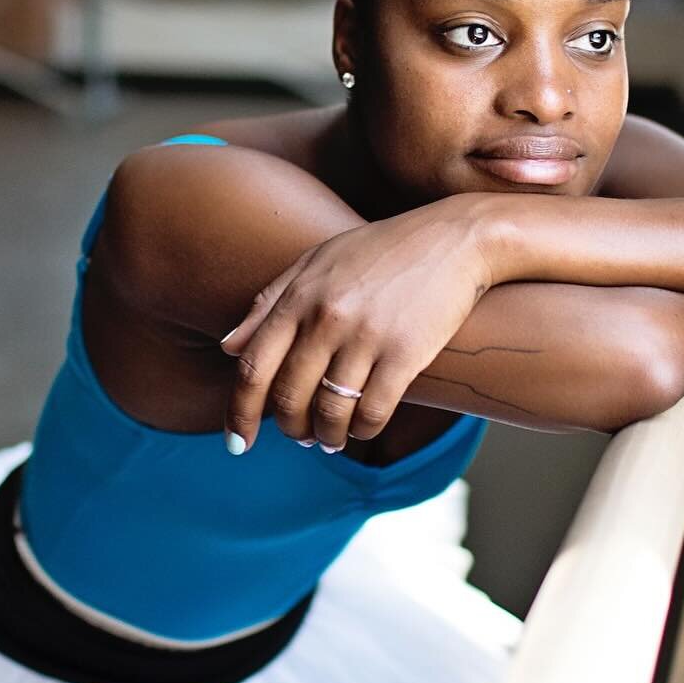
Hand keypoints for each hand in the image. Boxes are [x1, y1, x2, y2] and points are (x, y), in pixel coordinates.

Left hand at [218, 204, 491, 452]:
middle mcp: (327, 317)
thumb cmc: (381, 251)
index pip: (253, 368)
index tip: (236, 443)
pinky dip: (363, 431)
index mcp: (298, 296)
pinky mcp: (406, 353)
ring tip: (330, 439)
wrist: (455, 239)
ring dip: (326, 437)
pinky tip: (363, 429)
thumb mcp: (316, 262)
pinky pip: (373, 412)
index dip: (239, 413)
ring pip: (330, 412)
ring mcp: (366, 336)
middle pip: (288, 397)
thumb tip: (228, 347)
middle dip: (290, 428)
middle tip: (299, 436)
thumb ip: (269, 303)